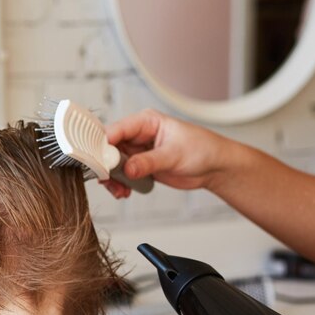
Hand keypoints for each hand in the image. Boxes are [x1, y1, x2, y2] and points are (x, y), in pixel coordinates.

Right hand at [102, 109, 228, 197]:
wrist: (213, 167)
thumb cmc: (202, 150)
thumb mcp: (173, 155)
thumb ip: (148, 162)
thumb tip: (128, 169)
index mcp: (146, 122)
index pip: (116, 130)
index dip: (104, 145)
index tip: (101, 162)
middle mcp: (138, 135)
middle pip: (109, 148)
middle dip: (106, 166)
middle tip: (108, 181)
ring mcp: (137, 152)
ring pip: (112, 164)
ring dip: (112, 179)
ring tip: (120, 191)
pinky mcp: (140, 166)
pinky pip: (121, 175)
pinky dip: (119, 185)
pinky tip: (125, 192)